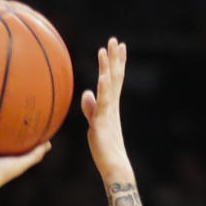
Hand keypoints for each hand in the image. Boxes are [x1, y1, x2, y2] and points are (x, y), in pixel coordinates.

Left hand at [81, 37, 130, 177]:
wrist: (114, 166)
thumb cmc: (104, 148)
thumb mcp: (95, 123)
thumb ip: (91, 108)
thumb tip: (86, 93)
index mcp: (111, 106)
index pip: (115, 80)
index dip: (116, 63)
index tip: (119, 46)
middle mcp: (112, 106)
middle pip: (115, 77)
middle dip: (115, 58)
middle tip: (115, 40)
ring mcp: (108, 113)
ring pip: (110, 86)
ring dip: (108, 66)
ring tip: (107, 48)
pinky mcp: (102, 122)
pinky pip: (103, 103)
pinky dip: (104, 89)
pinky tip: (103, 76)